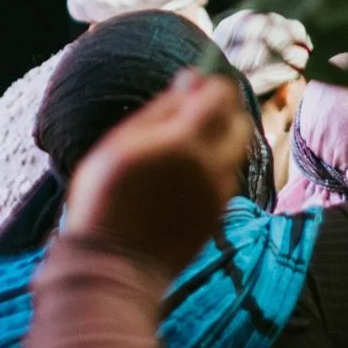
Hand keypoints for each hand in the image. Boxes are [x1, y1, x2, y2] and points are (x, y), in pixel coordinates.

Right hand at [64, 71, 252, 286]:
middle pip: (240, 121)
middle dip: (224, 111)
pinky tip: (186, 176)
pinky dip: (216, 167)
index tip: (194, 87)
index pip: (221, 94)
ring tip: (187, 146)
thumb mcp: (120, 142)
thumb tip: (191, 79)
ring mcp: (219, 192)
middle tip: (195, 114)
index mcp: (187, 140)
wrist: (115, 267)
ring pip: (237, 150)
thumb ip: (162, 108)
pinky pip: (228, 177)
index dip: (211, 84)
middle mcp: (213, 164)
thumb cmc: (106, 199)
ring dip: (221, 140)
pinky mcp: (218, 214)